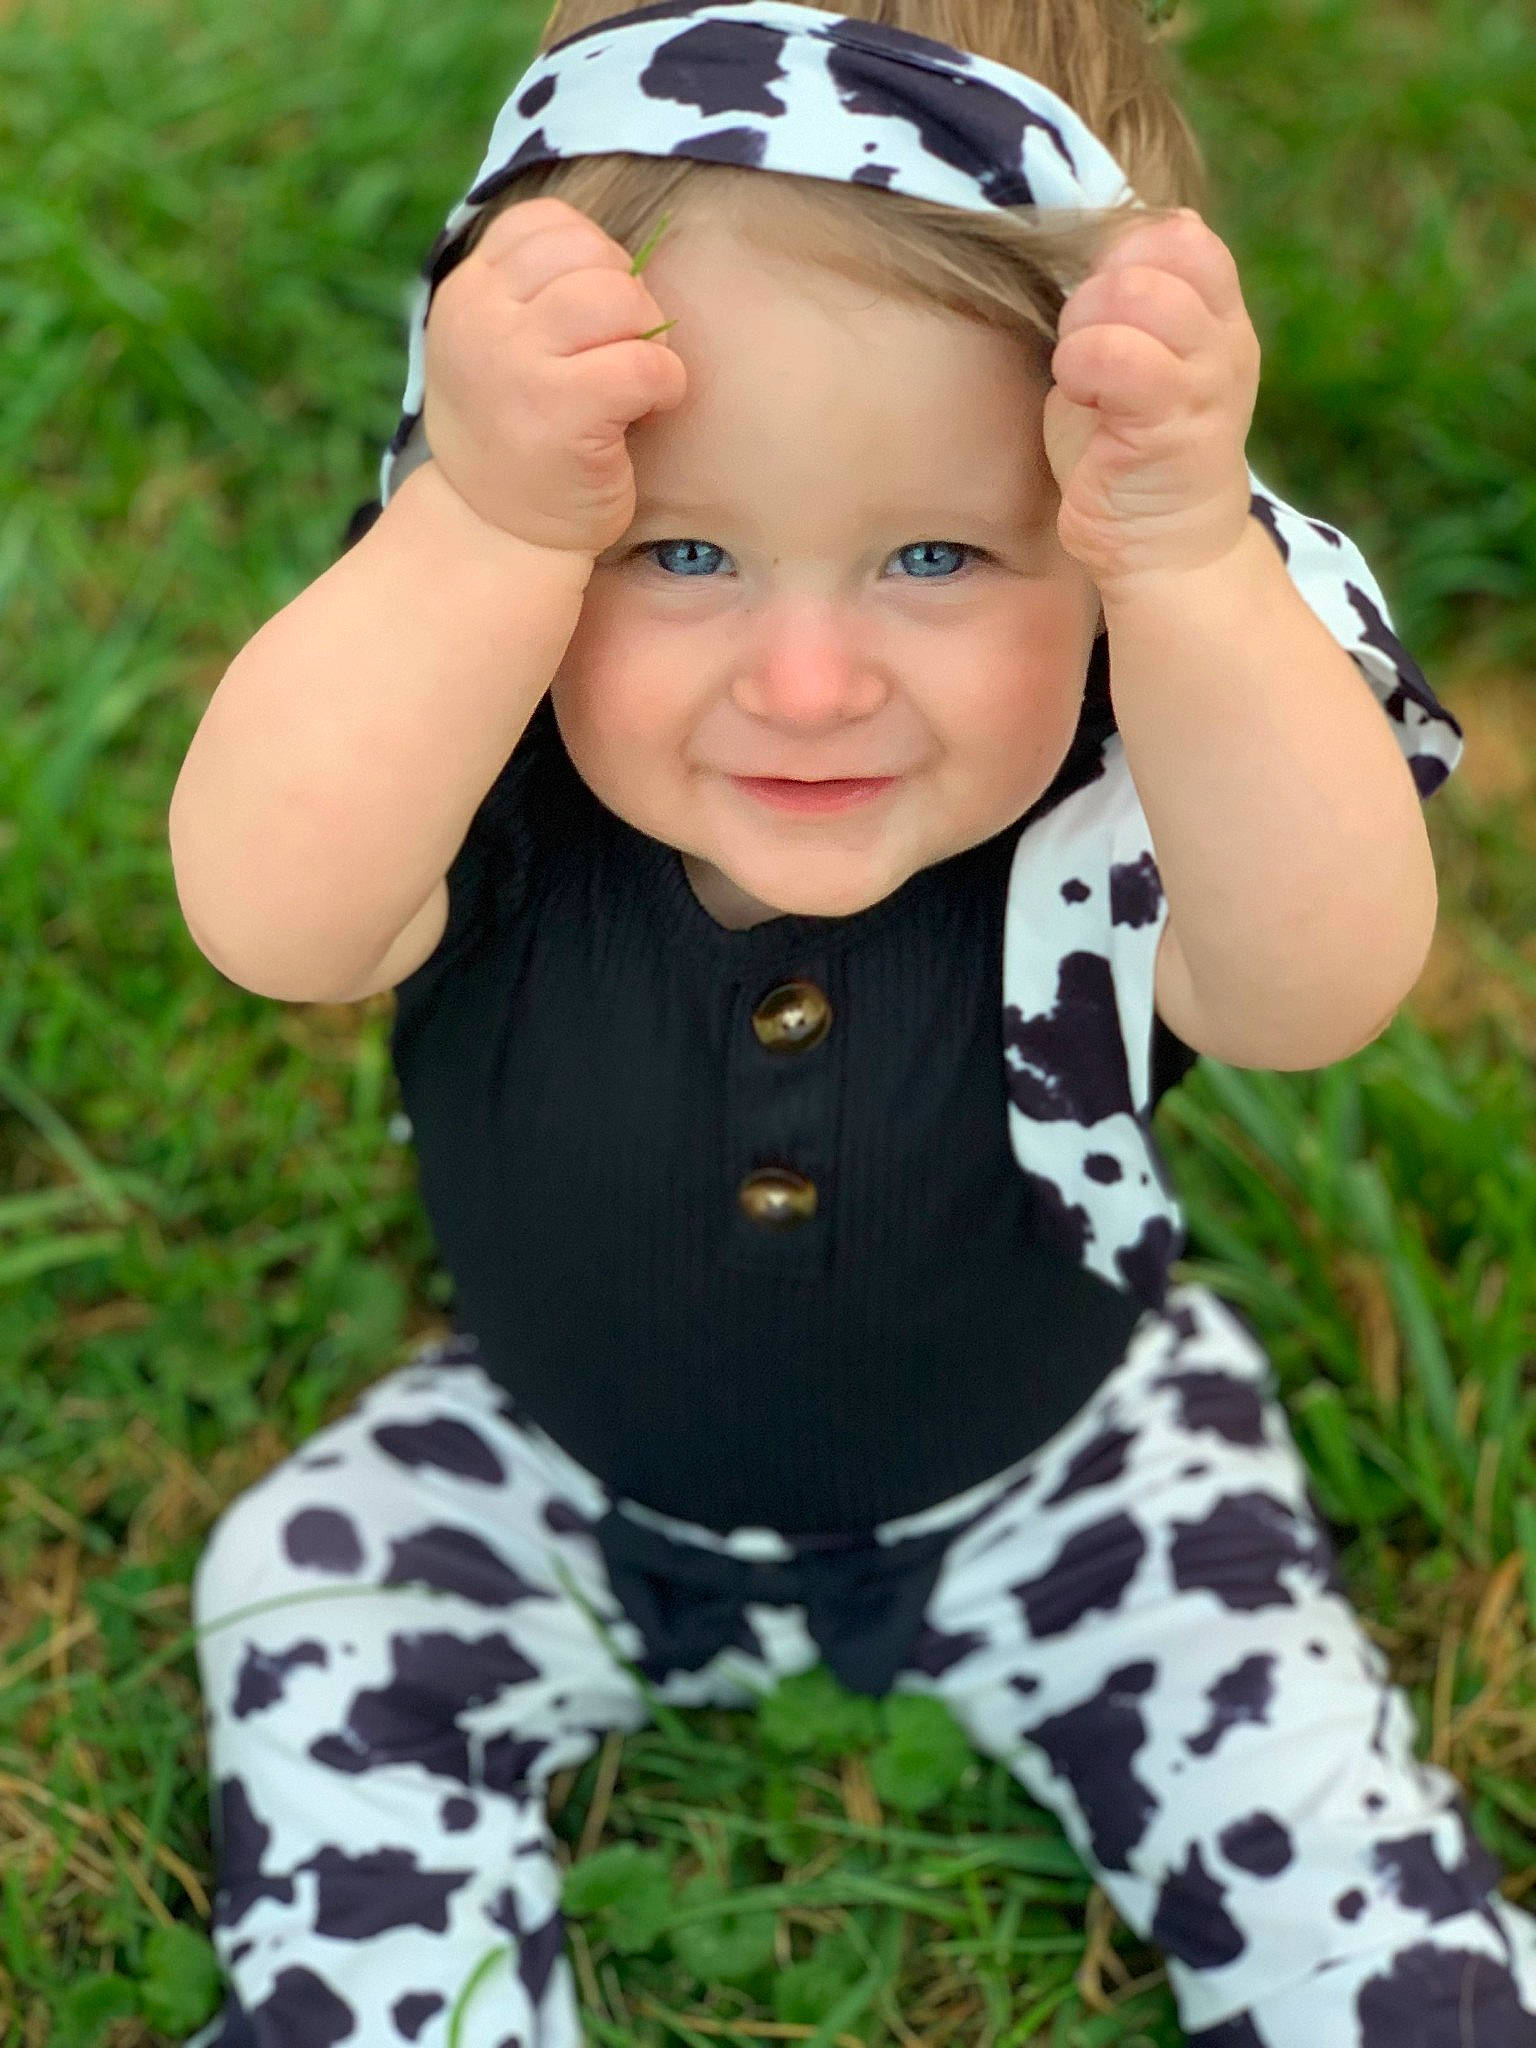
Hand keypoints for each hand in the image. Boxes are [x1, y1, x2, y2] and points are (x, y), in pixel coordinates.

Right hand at [422, 197, 687, 555]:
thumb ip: (530, 294)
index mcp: (467, 292)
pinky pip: (645, 365)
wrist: (495, 534)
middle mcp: (481, 319)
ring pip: (620, 299)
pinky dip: (666, 386)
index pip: (547, 224)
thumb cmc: (516, 437)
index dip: (594, 259)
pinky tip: (647, 414)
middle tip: (624, 356)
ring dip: (649, 340)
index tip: (595, 318)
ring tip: (635, 384)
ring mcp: (516, 364)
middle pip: (592, 257)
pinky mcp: (561, 412)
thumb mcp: (495, 349)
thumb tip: (618, 260)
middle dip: (630, 302)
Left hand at [1042, 209, 1260, 600]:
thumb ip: (1141, 297)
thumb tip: (1144, 223)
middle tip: (1081, 350)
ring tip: (1082, 377)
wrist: (1163, 553)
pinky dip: (1080, 365)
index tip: (1100, 312)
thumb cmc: (1133, 457)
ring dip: (1083, 328)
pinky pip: (1115, 354)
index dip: (1124, 256)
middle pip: (1154, 256)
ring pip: (1135, 295)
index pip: (1184, 236)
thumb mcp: (1144, 359)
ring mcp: (1204, 383)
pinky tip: (1082, 397)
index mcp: (1219, 320)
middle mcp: (1224, 343)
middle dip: (1093, 294)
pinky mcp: (1170, 425)